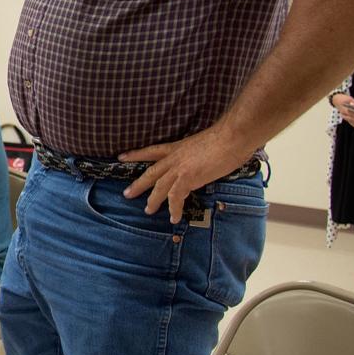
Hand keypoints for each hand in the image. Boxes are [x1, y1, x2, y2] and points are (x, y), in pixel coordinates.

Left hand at [120, 127, 256, 223]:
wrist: (232, 136)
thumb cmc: (225, 137)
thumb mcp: (203, 144)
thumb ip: (195, 154)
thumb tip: (199, 163)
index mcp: (177, 147)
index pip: (151, 151)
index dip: (135, 154)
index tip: (121, 157)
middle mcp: (174, 157)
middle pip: (151, 172)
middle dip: (138, 184)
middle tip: (126, 194)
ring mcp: (180, 168)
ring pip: (159, 187)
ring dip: (153, 200)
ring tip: (147, 210)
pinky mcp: (188, 178)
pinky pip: (176, 197)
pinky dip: (174, 209)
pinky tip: (174, 218)